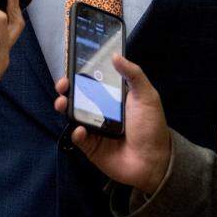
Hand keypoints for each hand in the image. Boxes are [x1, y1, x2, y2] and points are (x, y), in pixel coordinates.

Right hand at [54, 54, 172, 194]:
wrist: (154, 161)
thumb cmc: (152, 126)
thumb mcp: (147, 96)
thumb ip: (133, 74)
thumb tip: (116, 55)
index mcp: (113, 96)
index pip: (93, 80)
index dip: (80, 73)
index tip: (71, 67)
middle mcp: (101, 110)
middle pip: (78, 96)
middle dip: (66, 89)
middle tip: (62, 85)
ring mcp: (94, 128)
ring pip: (73, 115)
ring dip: (64, 107)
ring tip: (62, 103)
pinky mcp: (91, 146)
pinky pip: (78, 137)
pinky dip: (76, 132)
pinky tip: (80, 130)